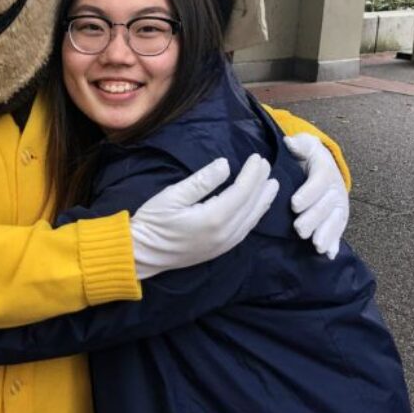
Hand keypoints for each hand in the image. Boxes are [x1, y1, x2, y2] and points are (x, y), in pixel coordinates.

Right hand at [129, 155, 278, 279]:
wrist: (142, 254)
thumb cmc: (154, 222)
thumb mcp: (173, 195)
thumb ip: (201, 181)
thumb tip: (225, 165)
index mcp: (214, 218)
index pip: (242, 191)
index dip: (252, 173)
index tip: (257, 157)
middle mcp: (225, 233)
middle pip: (251, 205)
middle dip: (261, 184)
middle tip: (266, 165)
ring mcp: (224, 244)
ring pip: (252, 219)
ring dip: (263, 200)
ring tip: (271, 185)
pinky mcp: (220, 249)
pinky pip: (245, 230)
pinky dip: (255, 215)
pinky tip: (256, 208)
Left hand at [283, 134, 348, 257]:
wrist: (323, 165)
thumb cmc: (308, 156)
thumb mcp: (305, 145)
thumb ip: (299, 145)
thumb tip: (289, 142)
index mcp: (326, 171)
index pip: (318, 182)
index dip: (308, 194)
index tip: (295, 204)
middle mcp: (335, 189)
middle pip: (326, 206)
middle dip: (313, 218)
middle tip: (299, 229)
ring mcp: (339, 205)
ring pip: (335, 220)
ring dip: (326, 233)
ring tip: (316, 245)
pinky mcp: (339, 217)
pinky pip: (338, 230)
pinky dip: (334, 242)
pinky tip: (329, 254)